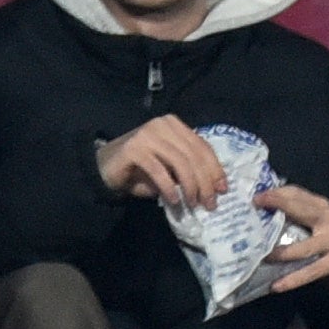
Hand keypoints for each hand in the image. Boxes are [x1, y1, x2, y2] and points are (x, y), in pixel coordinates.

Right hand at [94, 113, 230, 210]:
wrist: (104, 168)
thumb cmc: (140, 170)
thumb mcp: (169, 168)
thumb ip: (188, 169)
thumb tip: (213, 188)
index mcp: (175, 125)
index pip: (202, 146)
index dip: (215, 168)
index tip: (223, 189)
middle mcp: (163, 125)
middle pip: (193, 154)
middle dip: (205, 181)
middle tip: (210, 203)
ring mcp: (148, 134)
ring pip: (180, 161)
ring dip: (190, 186)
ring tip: (193, 204)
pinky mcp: (134, 148)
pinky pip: (159, 170)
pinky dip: (169, 187)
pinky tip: (174, 201)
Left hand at [257, 177, 328, 294]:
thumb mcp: (317, 230)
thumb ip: (298, 223)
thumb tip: (263, 223)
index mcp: (324, 208)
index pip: (299, 194)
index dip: (278, 193)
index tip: (256, 197)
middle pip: (302, 209)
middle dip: (278, 205)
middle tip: (255, 207)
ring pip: (305, 246)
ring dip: (281, 253)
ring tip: (263, 257)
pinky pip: (312, 270)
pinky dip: (293, 279)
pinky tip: (277, 286)